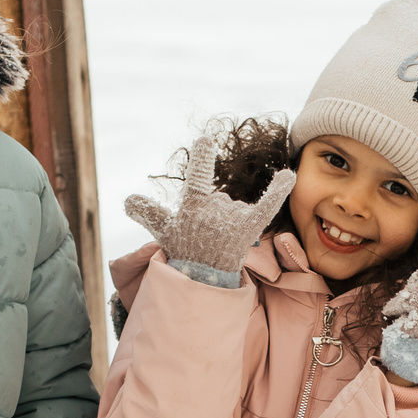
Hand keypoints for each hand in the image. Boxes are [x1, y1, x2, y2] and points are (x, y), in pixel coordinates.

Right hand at [124, 126, 294, 277]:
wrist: (204, 279)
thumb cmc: (184, 250)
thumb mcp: (162, 231)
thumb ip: (147, 212)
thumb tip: (128, 200)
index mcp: (192, 206)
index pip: (196, 178)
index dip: (202, 160)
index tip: (206, 138)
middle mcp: (214, 209)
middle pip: (218, 197)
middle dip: (212, 214)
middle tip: (204, 237)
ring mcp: (232, 218)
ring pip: (233, 205)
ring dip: (226, 220)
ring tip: (217, 242)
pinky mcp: (249, 227)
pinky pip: (266, 205)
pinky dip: (278, 190)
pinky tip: (289, 175)